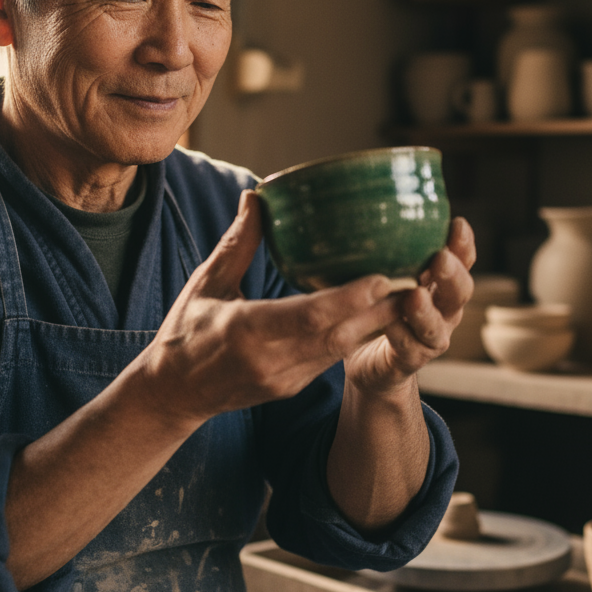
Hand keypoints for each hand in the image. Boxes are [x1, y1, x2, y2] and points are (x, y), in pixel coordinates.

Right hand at [133, 190, 415, 427]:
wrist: (173, 394)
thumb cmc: (184, 334)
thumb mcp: (205, 283)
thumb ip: (237, 243)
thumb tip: (257, 196)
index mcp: (245, 331)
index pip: (308, 317)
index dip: (350, 300)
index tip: (383, 276)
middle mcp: (271, 360)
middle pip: (339, 335)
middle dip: (382, 310)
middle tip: (418, 278)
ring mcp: (285, 379)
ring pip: (343, 349)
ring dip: (379, 324)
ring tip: (412, 293)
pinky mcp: (293, 387)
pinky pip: (333, 358)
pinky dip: (359, 335)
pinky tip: (381, 313)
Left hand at [343, 216, 475, 398]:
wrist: (371, 360)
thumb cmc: (379, 306)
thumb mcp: (384, 272)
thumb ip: (386, 249)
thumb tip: (368, 204)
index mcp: (441, 283)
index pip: (461, 260)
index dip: (463, 244)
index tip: (457, 223)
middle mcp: (444, 310)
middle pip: (461, 292)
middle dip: (452, 274)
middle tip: (439, 258)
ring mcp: (431, 336)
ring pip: (438, 324)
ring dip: (427, 309)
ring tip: (415, 294)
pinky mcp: (411, 359)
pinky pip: (409, 347)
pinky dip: (400, 333)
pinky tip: (388, 322)